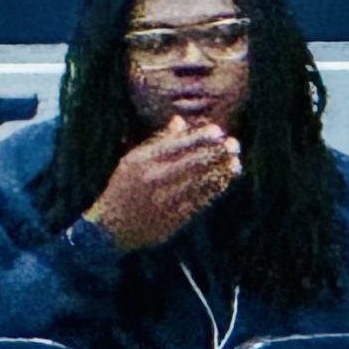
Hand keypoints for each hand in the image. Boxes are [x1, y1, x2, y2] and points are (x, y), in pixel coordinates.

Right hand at [83, 115, 242, 251]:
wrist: (113, 226)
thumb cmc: (125, 187)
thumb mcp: (133, 159)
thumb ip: (158, 141)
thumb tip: (180, 121)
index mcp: (142, 160)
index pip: (176, 145)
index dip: (199, 138)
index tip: (217, 131)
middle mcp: (154, 178)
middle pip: (191, 162)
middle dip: (215, 153)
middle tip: (234, 145)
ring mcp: (165, 199)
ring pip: (199, 183)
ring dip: (220, 172)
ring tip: (235, 162)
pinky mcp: (174, 218)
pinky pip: (200, 201)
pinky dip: (214, 190)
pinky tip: (225, 180)